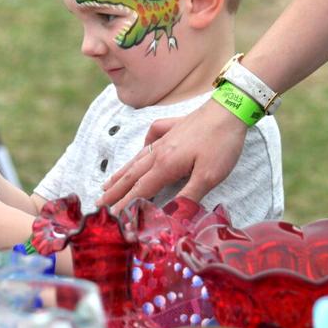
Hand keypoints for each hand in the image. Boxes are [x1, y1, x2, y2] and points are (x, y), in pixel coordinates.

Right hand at [98, 99, 247, 211]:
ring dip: (122, 173)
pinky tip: (142, 149)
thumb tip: (170, 217)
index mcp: (165, 165)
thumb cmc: (221, 143)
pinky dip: (142, 147)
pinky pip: (151, 138)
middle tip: (98, 203)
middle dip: (115, 191)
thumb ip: (188, 197)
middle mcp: (159, 151)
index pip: (140, 190)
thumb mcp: (209, 176)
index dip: (126, 205)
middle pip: (132, 175)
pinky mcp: (174, 128)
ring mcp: (165, 138)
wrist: (229, 109)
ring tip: (107, 183)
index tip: (111, 217)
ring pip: (138, 159)